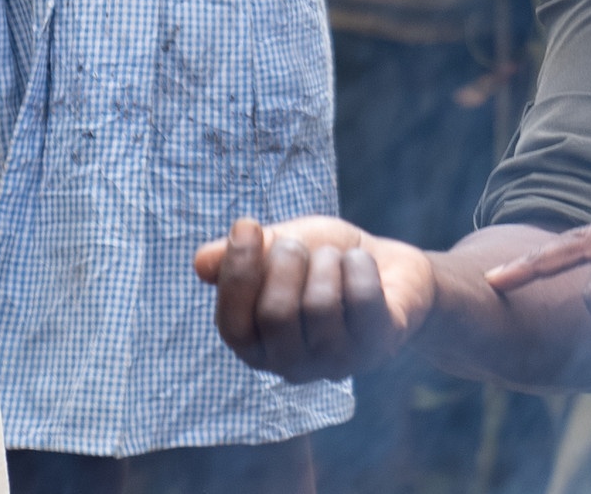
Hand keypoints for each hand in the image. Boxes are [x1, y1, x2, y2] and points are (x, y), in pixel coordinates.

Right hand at [193, 217, 437, 382]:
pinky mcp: (378, 348)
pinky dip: (359, 266)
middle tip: (299, 245)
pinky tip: (361, 262)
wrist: (389, 267)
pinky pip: (362, 300)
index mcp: (257, 346)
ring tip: (334, 257)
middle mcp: (292, 365)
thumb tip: (201, 263)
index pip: (232, 326)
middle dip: (286, 262)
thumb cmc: (323, 261)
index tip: (246, 225)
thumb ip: (238, 256)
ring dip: (326, 262)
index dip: (236, 273)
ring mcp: (336, 362)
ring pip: (320, 307)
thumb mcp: (277, 248)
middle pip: (276, 315)